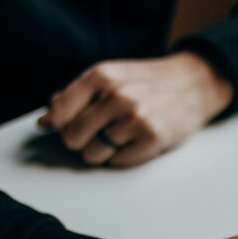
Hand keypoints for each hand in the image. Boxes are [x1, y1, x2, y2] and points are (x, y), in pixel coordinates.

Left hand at [38, 52, 233, 166]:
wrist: (193, 84)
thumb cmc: (147, 82)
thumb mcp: (111, 76)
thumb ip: (76, 96)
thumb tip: (44, 122)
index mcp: (101, 76)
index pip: (58, 113)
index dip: (59, 125)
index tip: (67, 126)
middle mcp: (116, 96)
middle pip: (72, 138)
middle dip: (80, 141)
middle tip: (97, 134)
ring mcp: (134, 118)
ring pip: (93, 154)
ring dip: (101, 152)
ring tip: (118, 138)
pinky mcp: (151, 139)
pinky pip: (117, 162)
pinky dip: (121, 157)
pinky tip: (133, 142)